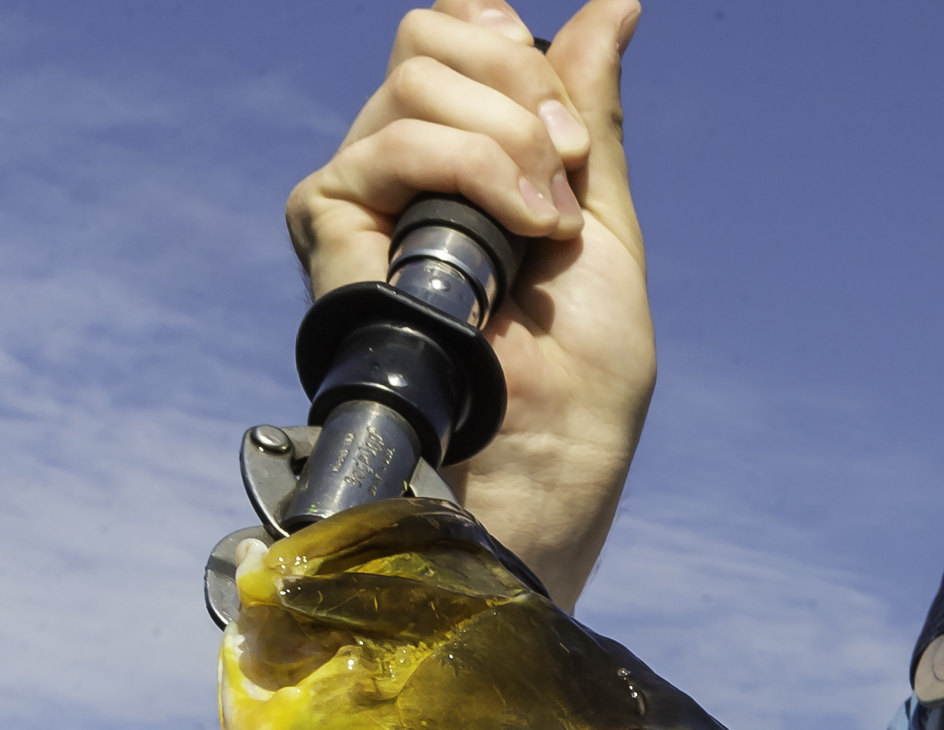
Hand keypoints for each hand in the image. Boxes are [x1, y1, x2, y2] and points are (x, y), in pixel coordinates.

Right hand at [285, 1, 654, 601]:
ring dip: (511, 143)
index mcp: (462, 158)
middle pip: (432, 32)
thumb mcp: (603, 223)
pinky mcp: (328, 222)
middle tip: (566, 178)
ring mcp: (360, 191)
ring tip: (543, 232)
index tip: (568, 134)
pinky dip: (476, 172)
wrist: (544, 469)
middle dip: (525, 90)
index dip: (512, 46)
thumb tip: (615, 3)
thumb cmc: (578, 386)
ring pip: (418, 75)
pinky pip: (396, 140)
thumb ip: (592, 113)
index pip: (457, 26)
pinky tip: (514, 241)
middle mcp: (399, 165)